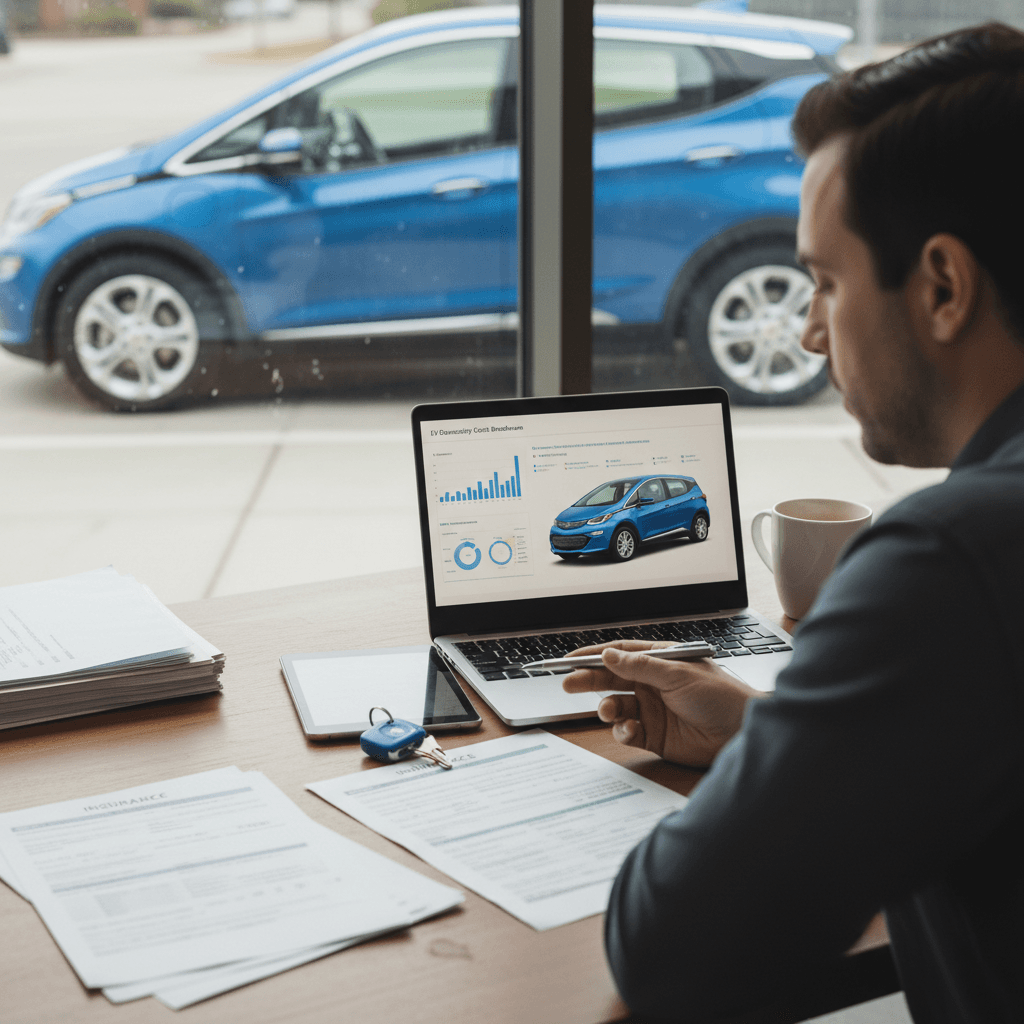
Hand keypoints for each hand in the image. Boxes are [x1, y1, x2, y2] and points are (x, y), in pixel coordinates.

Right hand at [562, 641, 762, 766]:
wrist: (742, 733)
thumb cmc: (721, 696)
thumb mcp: (678, 674)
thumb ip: (640, 667)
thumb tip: (608, 655)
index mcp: (659, 661)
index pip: (619, 654)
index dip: (593, 655)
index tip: (569, 659)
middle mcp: (652, 684)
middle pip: (611, 679)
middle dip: (588, 680)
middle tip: (568, 684)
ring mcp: (652, 709)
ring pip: (615, 706)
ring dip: (606, 707)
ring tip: (608, 710)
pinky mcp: (653, 735)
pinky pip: (626, 731)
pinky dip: (622, 731)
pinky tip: (630, 730)